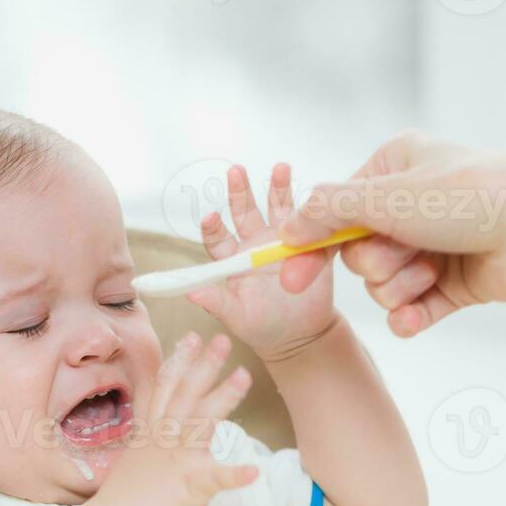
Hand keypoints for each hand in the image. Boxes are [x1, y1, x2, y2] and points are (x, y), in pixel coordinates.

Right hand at [99, 330, 258, 505]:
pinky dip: (234, 475)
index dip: (178, 361)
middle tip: (223, 340)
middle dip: (204, 366)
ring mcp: (178, 460)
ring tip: (245, 377)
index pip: (165, 389)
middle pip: (186, 394)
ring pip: (202, 421)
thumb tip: (158, 426)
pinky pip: (216, 479)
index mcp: (152, 432)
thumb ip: (150, 438)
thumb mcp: (135, 457)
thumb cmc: (128, 498)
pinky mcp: (191, 486)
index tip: (191, 336)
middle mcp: (164, 439)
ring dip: (224, 397)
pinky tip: (254, 471)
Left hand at [186, 163, 337, 361]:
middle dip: (240, 191)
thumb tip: (190, 292)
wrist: (301, 336)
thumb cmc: (263, 327)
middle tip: (236, 171)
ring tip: (280, 168)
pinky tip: (315, 197)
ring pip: (277, 208)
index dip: (213, 225)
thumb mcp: (237, 317)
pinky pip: (310, 224)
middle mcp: (254, 244)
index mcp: (232, 259)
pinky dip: (312, 209)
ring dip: (278, 188)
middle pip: (244, 211)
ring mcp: (281, 241)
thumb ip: (216, 302)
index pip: (218, 236)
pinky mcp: (309, 245)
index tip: (211, 217)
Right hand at [276, 131, 505, 337]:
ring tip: (433, 271)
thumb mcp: (387, 195)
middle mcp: (415, 203)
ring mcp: (435, 245)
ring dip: (403, 285)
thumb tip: (288, 227)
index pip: (337, 210)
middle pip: (359, 252)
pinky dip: (412, 316)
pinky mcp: (455, 284)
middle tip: (404, 252)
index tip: (290, 276)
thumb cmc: (471, 196)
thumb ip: (329, 211)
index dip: (313, 244)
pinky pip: (413, 310)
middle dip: (378, 262)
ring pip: (385, 285)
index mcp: (397, 166)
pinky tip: (416, 319)